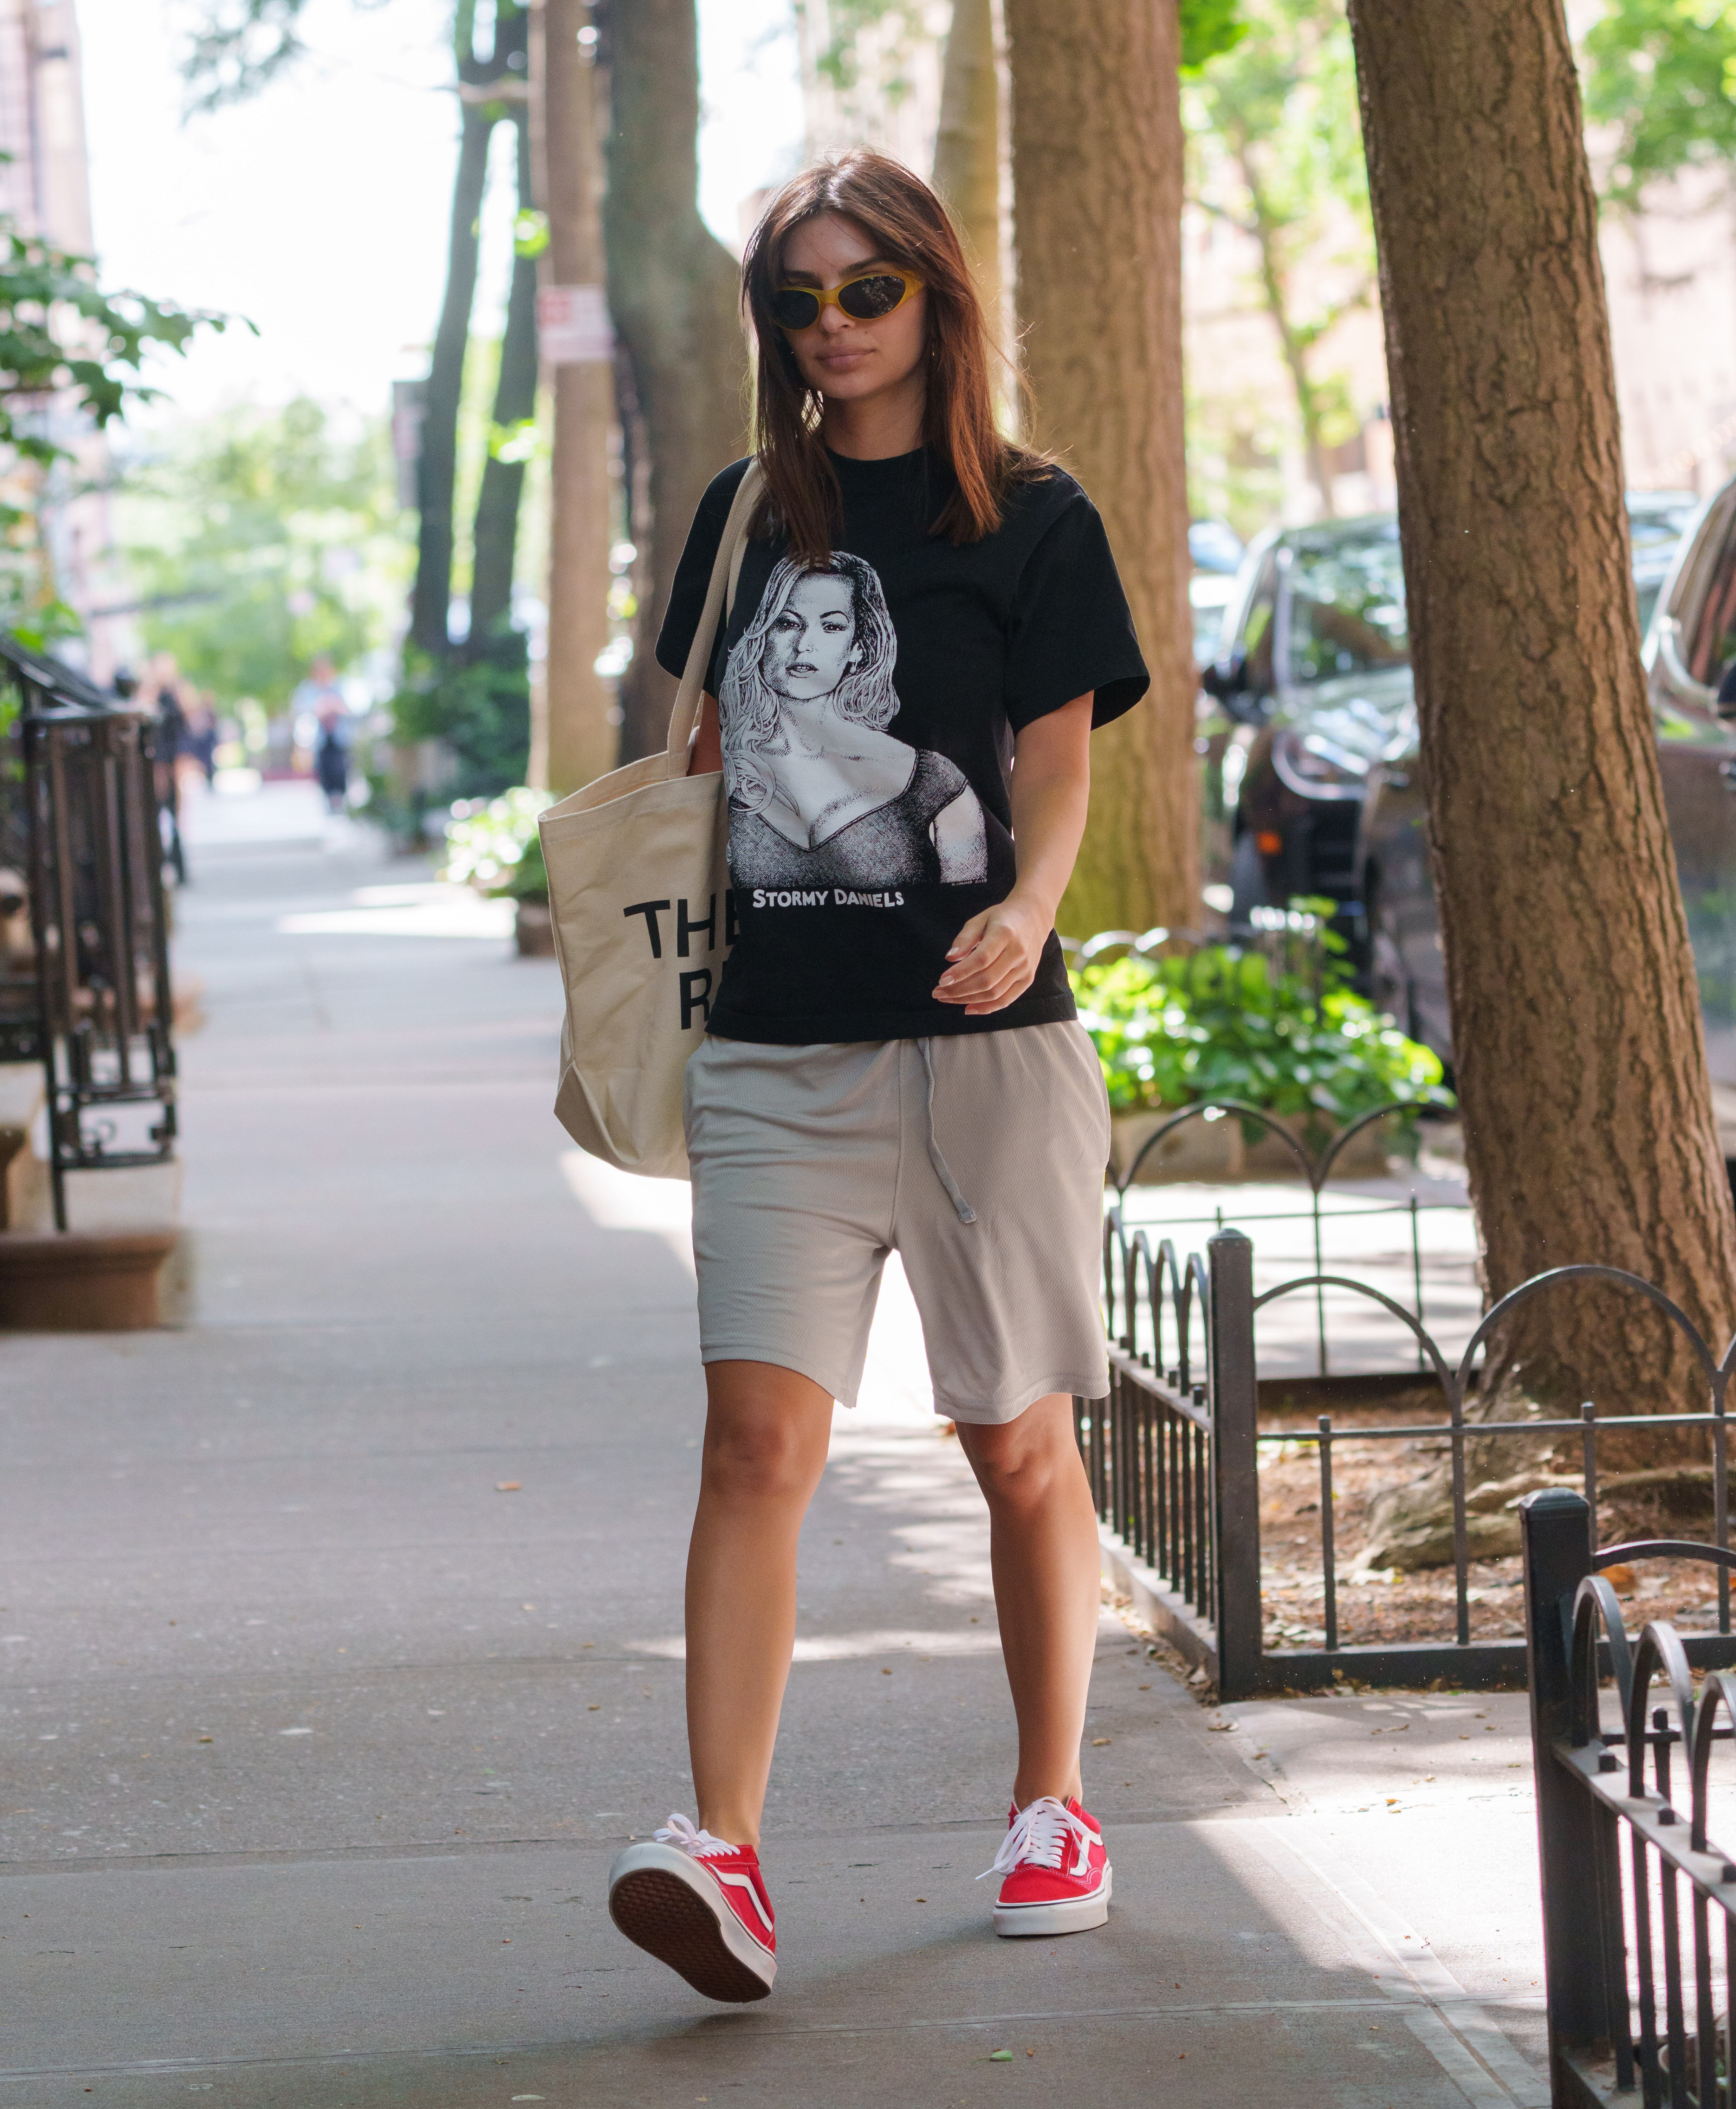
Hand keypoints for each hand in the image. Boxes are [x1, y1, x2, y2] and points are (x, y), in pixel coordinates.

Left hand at [933, 893, 1051, 1014]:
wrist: (1033, 917)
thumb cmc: (1002, 918)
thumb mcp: (981, 919)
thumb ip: (965, 937)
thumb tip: (950, 957)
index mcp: (1005, 934)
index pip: (981, 959)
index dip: (961, 973)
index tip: (941, 981)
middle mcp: (1018, 953)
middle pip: (986, 980)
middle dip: (959, 990)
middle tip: (938, 993)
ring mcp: (1025, 968)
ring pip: (994, 993)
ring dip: (968, 999)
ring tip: (947, 998)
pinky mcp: (1028, 979)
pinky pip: (1006, 999)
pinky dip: (986, 1007)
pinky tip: (968, 1008)